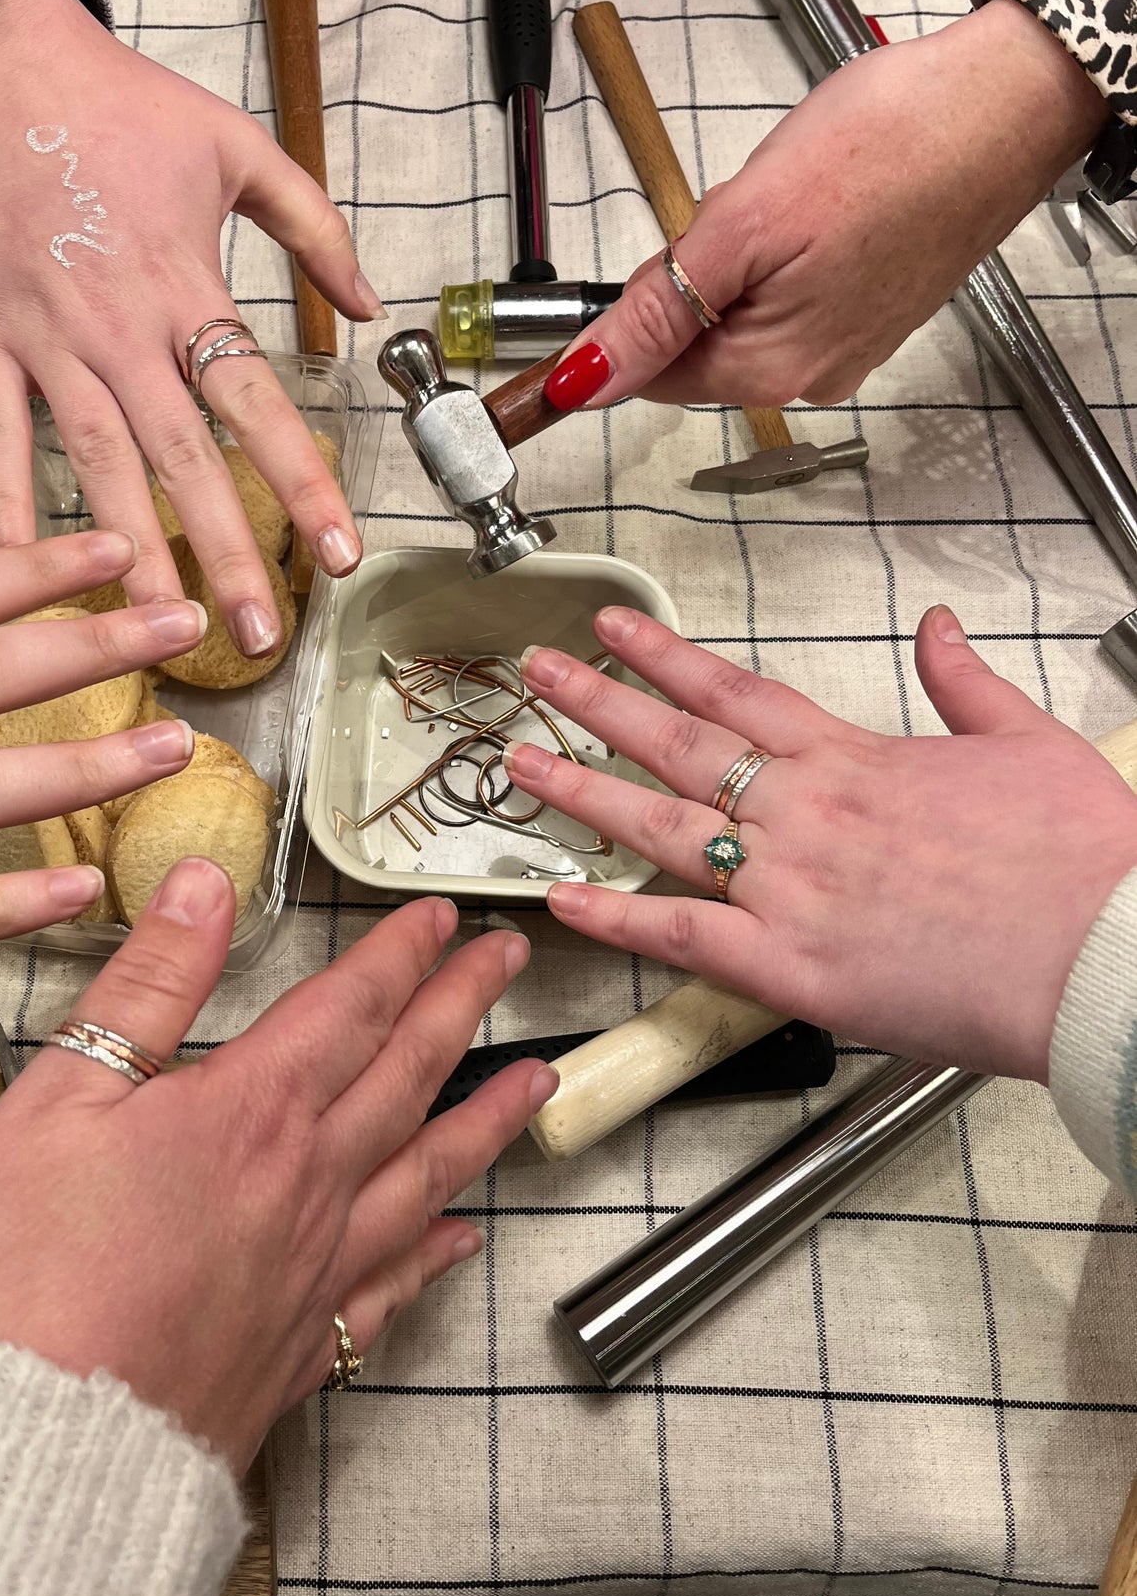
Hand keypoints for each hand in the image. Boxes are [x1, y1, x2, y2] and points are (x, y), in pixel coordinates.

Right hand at [0, 0, 382, 648]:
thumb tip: (369, 305)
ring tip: (159, 625)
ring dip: (129, 550)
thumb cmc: (114, 99)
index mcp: (184, 286)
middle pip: (182, 459)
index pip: (256, 405)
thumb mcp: (237, 145)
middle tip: (254, 634)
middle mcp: (118, 328)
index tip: (339, 553)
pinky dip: (7, 500)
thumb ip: (313, 227)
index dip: (302, 484)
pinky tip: (26, 567)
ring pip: (96, 463)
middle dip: (223, 550)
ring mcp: (45, 338)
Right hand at [0, 871, 552, 1472]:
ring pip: (427, 1174)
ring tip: (536, 1081)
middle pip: (406, 1076)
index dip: (402, 955)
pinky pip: (394, 1288)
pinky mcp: (300, 1348)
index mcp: (250, 1113)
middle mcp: (306, 1185)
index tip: (444, 918)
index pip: (350, 1008)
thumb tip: (205, 886)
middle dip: (463, 1007)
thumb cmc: (21, 1275)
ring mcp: (314, 1271)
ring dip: (486, 1118)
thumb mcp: (59, 1096)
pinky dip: (438, 1254)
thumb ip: (147, 985)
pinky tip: (464, 1237)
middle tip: (509, 961)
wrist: (30, 1449)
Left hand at [503, 605, 1136, 1080]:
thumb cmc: (1080, 859)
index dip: (665, 656)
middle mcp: (807, 813)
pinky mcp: (794, 969)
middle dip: (597, 703)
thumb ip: (964, 680)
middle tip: (534, 673)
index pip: (735, 692)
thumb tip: (935, 626)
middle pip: (678, 744)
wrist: (1108, 954)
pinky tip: (562, 903)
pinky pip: (683, 939)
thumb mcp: (1029, 739)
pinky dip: (616, 923)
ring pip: (661, 830)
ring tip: (518, 763)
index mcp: (855, 759)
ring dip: (582, 792)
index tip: (612, 626)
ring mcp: (791, 889)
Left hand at [542, 0, 1107, 414]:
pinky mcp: (872, 308)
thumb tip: (585, 380)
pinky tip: (820, 204)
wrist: (1008, 101)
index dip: (630, 315)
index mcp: (769, 370)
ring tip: (794, 198)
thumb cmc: (889, 146)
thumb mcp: (743, 223)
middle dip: (695, 273)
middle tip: (746, 205)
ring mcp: (846, 346)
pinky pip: (789, 290)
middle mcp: (809, 377)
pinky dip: (783, 249)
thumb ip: (658, 309)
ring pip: (741, 310)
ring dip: (740, 257)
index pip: (649, 374)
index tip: (657, 256)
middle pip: (695, 340)